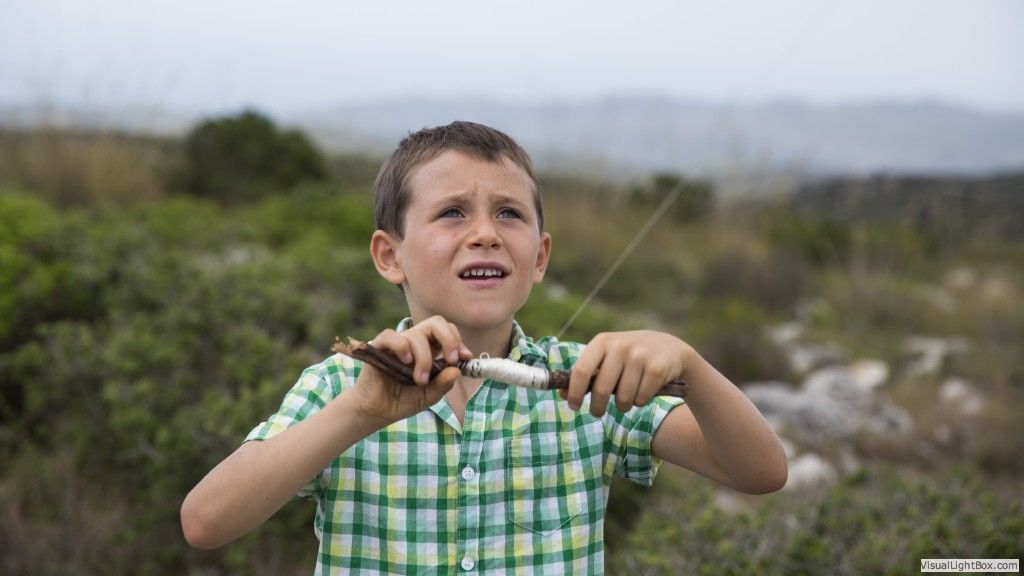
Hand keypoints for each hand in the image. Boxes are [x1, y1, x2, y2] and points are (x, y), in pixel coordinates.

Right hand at [351, 316, 472, 426]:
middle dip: (449, 339)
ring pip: (417, 334)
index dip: (458, 341)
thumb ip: (442, 384)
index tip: (465, 358)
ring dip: (424, 358)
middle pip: (436, 323)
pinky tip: (406, 361)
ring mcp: (397, 343)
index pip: (447, 331)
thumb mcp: (428, 397)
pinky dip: (401, 346)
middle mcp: (414, 342)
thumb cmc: (402, 401)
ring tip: (420, 380)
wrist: (376, 412)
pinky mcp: (379, 347)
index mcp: (429, 350)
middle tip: (451, 359)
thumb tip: (457, 370)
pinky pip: (391, 336)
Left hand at [561, 331, 692, 416]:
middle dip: (597, 407)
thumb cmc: (628, 357)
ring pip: (623, 398)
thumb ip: (586, 372)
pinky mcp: (657, 369)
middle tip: (597, 412)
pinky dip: (639, 402)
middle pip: (601, 389)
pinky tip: (643, 391)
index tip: (573, 406)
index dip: (574, 392)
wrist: (669, 348)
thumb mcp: (607, 356)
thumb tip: (562, 393)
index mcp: (602, 341)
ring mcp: (640, 356)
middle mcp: (620, 346)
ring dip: (622, 406)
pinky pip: (640, 399)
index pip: (581, 370)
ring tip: (625, 399)